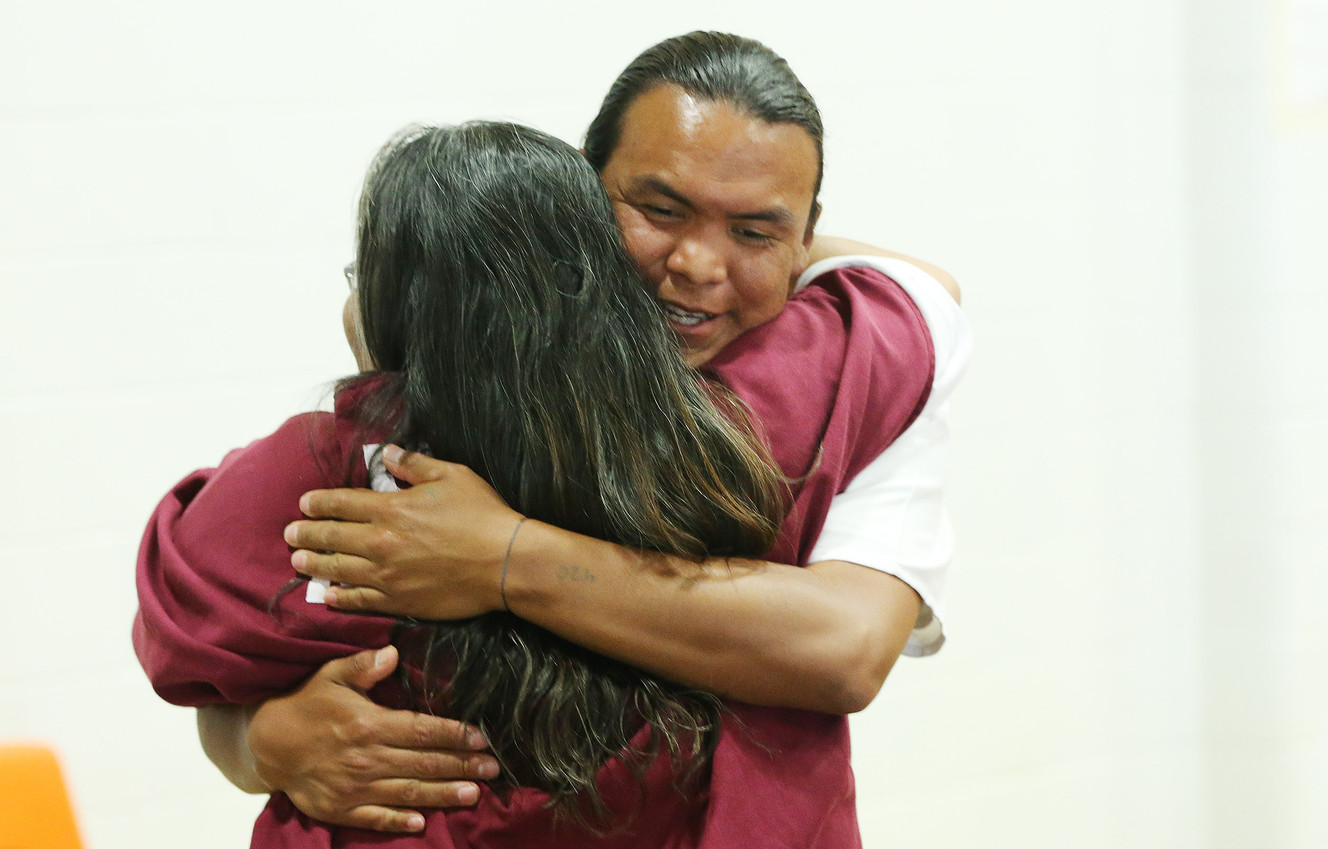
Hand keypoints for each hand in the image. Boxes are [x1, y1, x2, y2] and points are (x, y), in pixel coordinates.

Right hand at [248, 646, 499, 832]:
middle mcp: (367, 758)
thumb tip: (392, 653)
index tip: (482, 737)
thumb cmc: (306, 703)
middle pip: (423, 764)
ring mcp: (354, 787)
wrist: (266, 743)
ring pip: (408, 792)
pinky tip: (422, 823)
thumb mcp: (330, 675)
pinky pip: (375, 817)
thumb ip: (363, 666)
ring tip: (474, 794)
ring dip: (443, 794)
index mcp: (369, 724)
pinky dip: (399, 821)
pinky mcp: (341, 808)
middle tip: (494, 768)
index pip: (422, 730)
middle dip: (461, 765)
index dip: (454, 734)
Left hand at [283, 446, 524, 619]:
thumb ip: (414, 465)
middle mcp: (381, 542)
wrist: (506, 563)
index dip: (318, 503)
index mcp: (392, 508)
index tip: (304, 504)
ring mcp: (387, 575)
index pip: (342, 503)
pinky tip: (328, 594)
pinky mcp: (398, 601)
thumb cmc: (483, 515)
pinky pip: (358, 600)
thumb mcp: (452, 476)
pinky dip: (339, 597)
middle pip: (331, 537)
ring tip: (298, 561)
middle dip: (306, 534)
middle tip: (289, 534)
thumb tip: (385, 454)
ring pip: (337, 569)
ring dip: (314, 564)